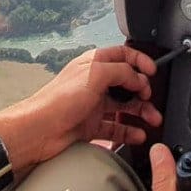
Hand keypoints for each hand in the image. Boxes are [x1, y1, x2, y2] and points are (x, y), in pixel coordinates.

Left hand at [0, 45, 162, 171]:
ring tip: (152, 119)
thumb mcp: (95, 75)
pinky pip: (116, 127)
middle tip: (150, 98)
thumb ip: (122, 72)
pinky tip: (137, 134)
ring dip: (141, 112)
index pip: (123, 55)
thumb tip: (138, 78)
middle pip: (127, 83)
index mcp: (93, 64)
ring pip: (124, 106)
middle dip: (143, 90)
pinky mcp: (90, 126)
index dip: (140, 61)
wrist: (38, 131)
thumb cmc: (58, 100)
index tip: (152, 72)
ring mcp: (92, 105)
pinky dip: (129, 131)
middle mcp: (94, 83)